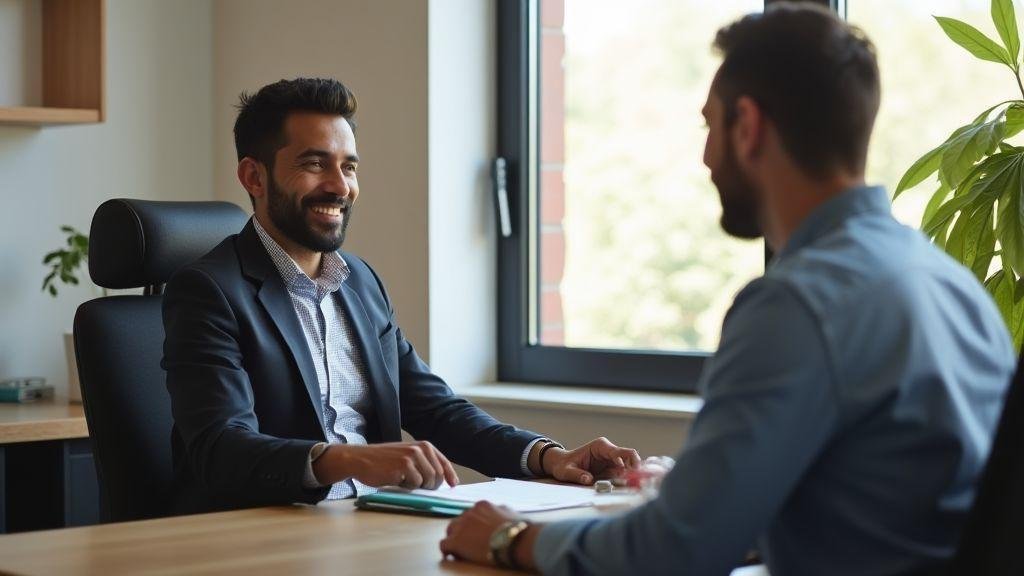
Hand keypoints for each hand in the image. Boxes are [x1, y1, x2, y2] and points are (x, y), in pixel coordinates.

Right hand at [316, 441, 458, 489]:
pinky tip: (395, 480)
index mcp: (424, 446)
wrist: (361, 459)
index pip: (443, 463)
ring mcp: (412, 456)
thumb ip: (424, 464)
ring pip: (428, 481)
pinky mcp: (404, 466)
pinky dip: (407, 487)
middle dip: (431, 486)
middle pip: (438, 475)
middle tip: (416, 486)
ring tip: (403, 480)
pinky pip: (415, 484)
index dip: (450, 475)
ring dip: (417, 486)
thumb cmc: (384, 462)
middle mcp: (420, 449)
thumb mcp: (407, 457)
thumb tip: (442, 481)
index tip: (453, 485)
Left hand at [441, 501, 539, 570]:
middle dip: (463, 531)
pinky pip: (444, 545)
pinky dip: (447, 551)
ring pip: (450, 531)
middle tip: (470, 543)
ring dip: (455, 539)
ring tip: (461, 551)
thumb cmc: (518, 529)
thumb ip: (501, 511)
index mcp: (482, 506)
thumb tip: (501, 513)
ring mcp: (461, 526)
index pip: (472, 514)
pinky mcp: (456, 541)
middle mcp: (470, 513)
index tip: (478, 533)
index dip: (474, 525)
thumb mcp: (510, 514)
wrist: (516, 541)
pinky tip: (452, 556)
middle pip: (459, 521)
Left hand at [542, 437, 640, 484]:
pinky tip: (627, 490)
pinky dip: (627, 482)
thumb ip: (577, 475)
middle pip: (631, 459)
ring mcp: (612, 461)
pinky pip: (624, 475)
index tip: (632, 475)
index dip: (629, 463)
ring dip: (632, 479)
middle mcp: (610, 452)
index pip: (621, 452)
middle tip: (637, 486)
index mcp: (601, 446)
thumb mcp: (566, 471)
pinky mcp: (612, 470)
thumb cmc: (564, 465)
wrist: (562, 465)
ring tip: (631, 490)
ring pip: (630, 468)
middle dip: (635, 472)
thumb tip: (588, 479)